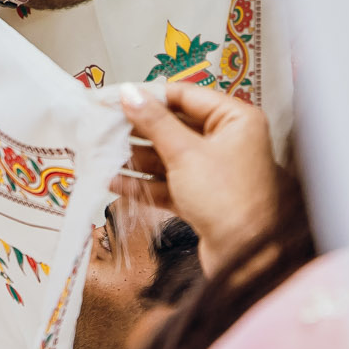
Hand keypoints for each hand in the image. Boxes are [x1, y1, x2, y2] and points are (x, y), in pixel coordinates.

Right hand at [112, 82, 279, 272]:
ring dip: (136, 157)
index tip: (119, 96)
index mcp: (235, 119)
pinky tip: (116, 180)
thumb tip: (132, 95)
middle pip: (174, 126)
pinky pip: (167, 182)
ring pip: (167, 155)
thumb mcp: (184, 153)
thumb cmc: (230, 201)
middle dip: (139, 129)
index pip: (186, 95)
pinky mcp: (201, 197)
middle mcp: (227, 141)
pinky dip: (143, 181)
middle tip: (106, 124)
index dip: (150, 96)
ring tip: (105, 152)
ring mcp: (213, 170)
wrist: (244, 253)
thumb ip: (154, 122)